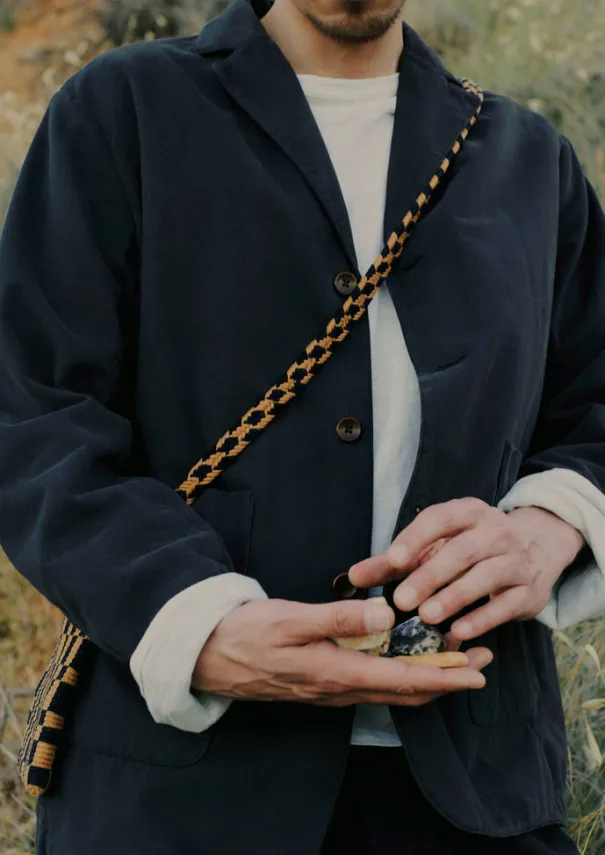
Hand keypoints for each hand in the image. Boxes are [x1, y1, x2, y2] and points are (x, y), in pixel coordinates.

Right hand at [192, 598, 492, 707]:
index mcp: (337, 674)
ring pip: (391, 689)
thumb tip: (386, 617)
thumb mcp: (291, 620)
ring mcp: (331, 689)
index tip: (478, 671)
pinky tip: (405, 657)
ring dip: (427, 677)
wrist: (210, 656)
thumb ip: (339, 619)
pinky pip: (373, 684)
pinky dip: (401, 674)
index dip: (445, 677)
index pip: (404, 681)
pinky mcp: (323, 682)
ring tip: (454, 658)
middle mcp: (340, 689)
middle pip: (406, 690)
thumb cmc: (248, 634)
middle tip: (482, 660)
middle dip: (447, 678)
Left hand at [348, 498, 584, 641]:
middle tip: (402, 600)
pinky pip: (505, 605)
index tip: (392, 560)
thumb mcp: (433, 547)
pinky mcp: (528, 591)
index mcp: (468, 512)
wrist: (532, 552)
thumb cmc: (467, 550)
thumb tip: (353, 576)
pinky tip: (458, 632)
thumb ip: (393, 562)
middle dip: (431, 575)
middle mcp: (496, 531)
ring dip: (455, 596)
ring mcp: (516, 560)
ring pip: (486, 575)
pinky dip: (482, 619)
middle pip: (462, 550)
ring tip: (426, 616)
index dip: (416, 538)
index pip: (440, 519)